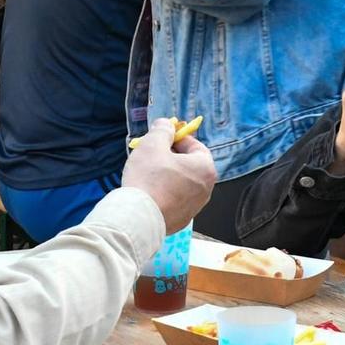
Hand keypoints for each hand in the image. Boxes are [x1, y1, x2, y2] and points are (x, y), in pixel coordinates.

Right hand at [122, 117, 216, 233]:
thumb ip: (162, 130)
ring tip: (148, 173)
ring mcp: (195, 207)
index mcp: (205, 168)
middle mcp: (206, 189)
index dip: (178, 138)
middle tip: (153, 154)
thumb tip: (167, 124)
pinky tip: (148, 191)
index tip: (163, 137)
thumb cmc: (149, 178)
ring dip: (168, 175)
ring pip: (182, 184)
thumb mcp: (153, 144)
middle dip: (172, 157)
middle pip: (190, 165)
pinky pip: (174, 200)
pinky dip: (164, 193)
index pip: (196, 146)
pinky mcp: (181, 220)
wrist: (139, 217)